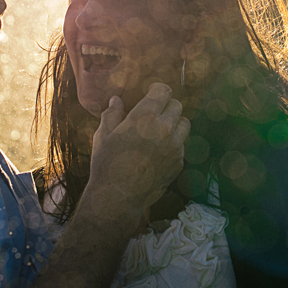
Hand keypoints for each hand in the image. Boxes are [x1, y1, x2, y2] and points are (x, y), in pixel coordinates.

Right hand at [88, 83, 189, 211]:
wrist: (119, 197)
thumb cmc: (107, 164)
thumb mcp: (103, 136)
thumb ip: (112, 114)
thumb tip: (115, 100)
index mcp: (144, 116)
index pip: (163, 90)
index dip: (157, 89)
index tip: (151, 93)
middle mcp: (164, 128)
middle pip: (177, 105)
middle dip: (166, 105)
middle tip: (154, 113)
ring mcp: (174, 146)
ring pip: (184, 124)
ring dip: (174, 123)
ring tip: (160, 130)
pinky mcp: (178, 162)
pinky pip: (182, 145)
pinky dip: (174, 143)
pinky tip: (158, 150)